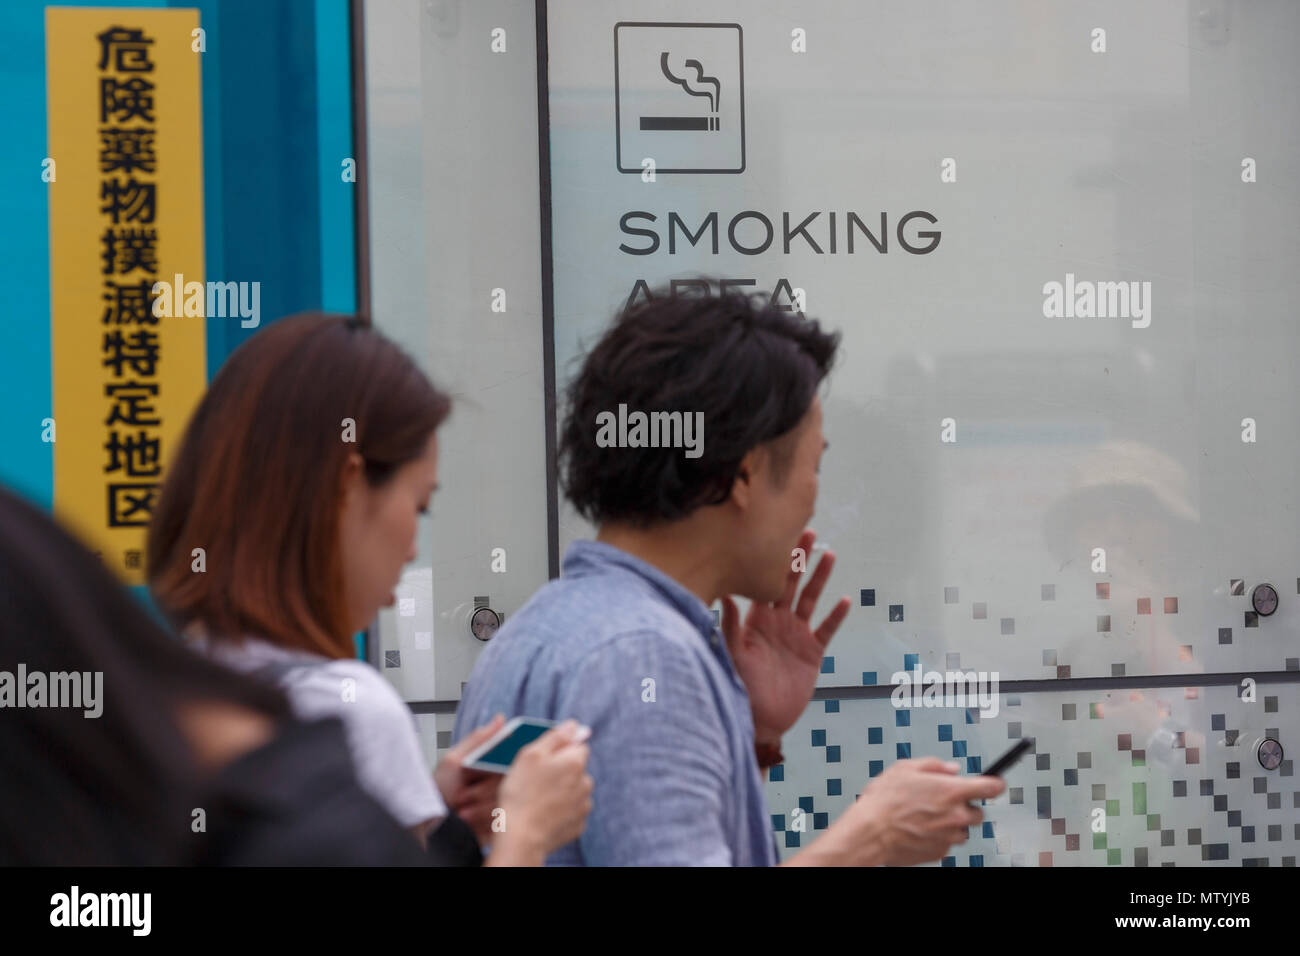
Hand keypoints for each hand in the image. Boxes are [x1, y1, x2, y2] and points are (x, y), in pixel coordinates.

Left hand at [433, 714, 505, 840]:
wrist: (431, 824)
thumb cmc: (439, 790)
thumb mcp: (454, 761)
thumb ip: (478, 740)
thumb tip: (500, 718)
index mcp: (492, 764)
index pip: (513, 758)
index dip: (503, 765)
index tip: (489, 772)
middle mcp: (499, 782)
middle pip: (507, 783)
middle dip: (482, 791)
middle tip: (464, 793)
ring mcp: (500, 803)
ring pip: (504, 802)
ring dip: (479, 808)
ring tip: (463, 809)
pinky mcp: (499, 823)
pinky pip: (501, 820)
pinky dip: (482, 822)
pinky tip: (470, 821)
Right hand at [491, 720, 592, 863]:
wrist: (521, 837)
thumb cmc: (522, 792)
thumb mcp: (531, 755)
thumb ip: (556, 736)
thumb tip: (574, 725)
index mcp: (576, 761)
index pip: (577, 746)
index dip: (559, 751)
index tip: (542, 761)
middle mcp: (586, 782)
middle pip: (575, 769)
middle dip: (560, 771)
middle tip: (535, 781)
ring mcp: (583, 806)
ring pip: (574, 790)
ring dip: (561, 791)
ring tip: (537, 800)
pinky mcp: (578, 825)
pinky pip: (571, 811)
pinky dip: (560, 811)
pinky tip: (543, 814)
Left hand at [721, 529, 849, 743]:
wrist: (762, 718)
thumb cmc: (741, 687)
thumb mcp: (733, 655)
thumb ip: (730, 626)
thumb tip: (724, 597)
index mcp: (757, 618)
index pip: (767, 583)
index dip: (773, 562)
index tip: (777, 536)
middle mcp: (778, 621)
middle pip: (792, 583)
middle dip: (800, 558)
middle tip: (808, 532)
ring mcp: (797, 635)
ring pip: (812, 600)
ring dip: (821, 579)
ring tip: (830, 556)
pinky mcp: (813, 652)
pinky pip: (827, 630)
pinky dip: (836, 616)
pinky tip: (845, 600)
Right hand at [801, 758, 1005, 865]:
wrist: (870, 833)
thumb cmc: (884, 801)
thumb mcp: (904, 769)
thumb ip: (934, 765)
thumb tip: (951, 769)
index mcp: (951, 791)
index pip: (991, 787)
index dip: (994, 783)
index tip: (994, 783)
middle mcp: (956, 816)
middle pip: (979, 813)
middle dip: (965, 807)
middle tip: (942, 802)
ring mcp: (949, 837)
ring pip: (963, 830)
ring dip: (952, 824)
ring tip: (927, 817)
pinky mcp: (940, 852)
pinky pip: (947, 844)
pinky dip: (938, 837)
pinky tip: (919, 829)